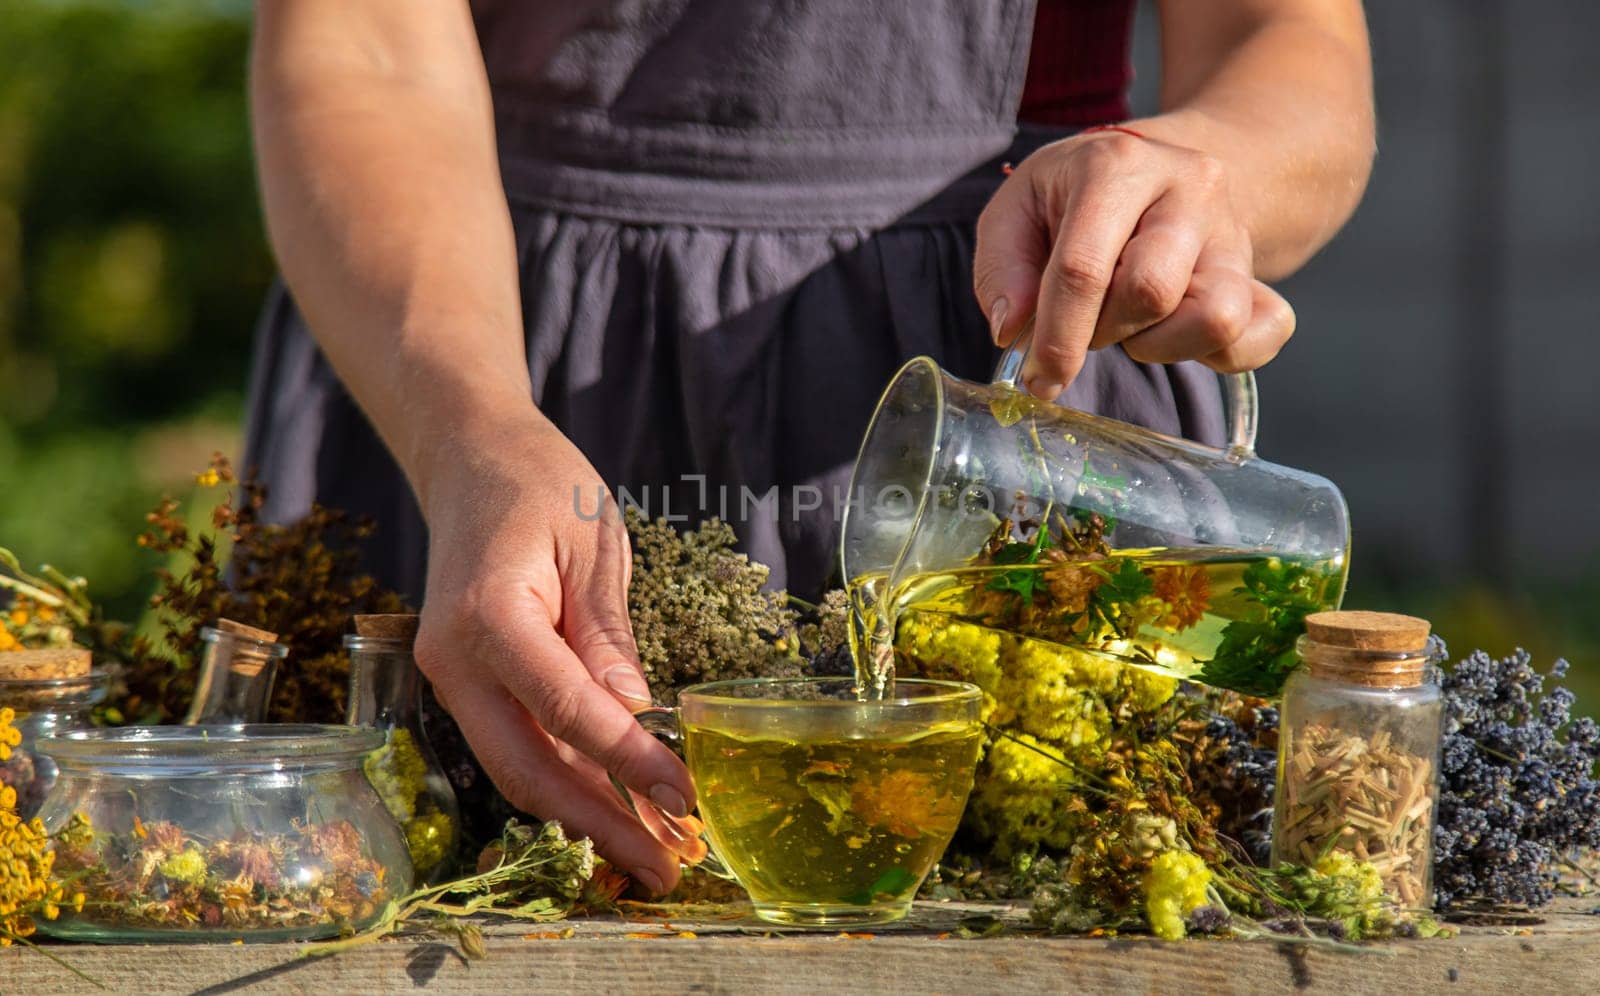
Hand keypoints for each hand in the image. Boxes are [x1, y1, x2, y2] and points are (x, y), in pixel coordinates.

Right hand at [412, 411, 703, 893]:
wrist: (472, 458)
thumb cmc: (539, 484)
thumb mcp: (593, 543)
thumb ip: (607, 634)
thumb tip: (634, 715)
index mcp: (486, 619)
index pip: (566, 710)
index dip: (627, 762)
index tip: (685, 796)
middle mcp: (455, 662)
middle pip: (527, 768)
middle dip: (599, 825)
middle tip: (666, 865)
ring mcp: (454, 678)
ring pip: (518, 769)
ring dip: (584, 816)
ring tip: (652, 852)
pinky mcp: (471, 685)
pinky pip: (518, 745)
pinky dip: (568, 781)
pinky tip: (616, 808)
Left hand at [973, 128, 1295, 397]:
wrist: (1163, 168)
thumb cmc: (1075, 195)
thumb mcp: (1018, 208)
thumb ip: (1003, 269)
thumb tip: (1014, 331)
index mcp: (1117, 165)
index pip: (1084, 268)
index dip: (1057, 337)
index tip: (1039, 379)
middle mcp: (1189, 188)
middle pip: (1150, 292)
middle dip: (1103, 330)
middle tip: (1086, 321)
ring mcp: (1233, 230)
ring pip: (1216, 317)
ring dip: (1160, 345)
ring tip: (1131, 323)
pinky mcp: (1262, 271)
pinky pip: (1264, 334)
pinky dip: (1217, 356)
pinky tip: (1174, 334)